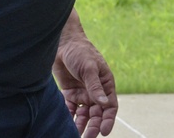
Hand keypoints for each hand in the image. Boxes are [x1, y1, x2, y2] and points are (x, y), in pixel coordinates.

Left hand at [53, 17, 117, 136]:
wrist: (62, 44)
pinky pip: (70, 110)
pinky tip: (65, 125)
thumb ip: (95, 87)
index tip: (104, 131)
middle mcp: (95, 92)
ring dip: (81, 125)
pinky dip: (69, 118)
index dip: (108, 120)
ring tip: (77, 136)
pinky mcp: (70, 94)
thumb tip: (105, 104)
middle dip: (94, 126)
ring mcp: (83, 94)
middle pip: (97, 114)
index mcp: (105, 85)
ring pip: (84, 115)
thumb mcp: (90, 68)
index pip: (110, 106)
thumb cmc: (81, 52)